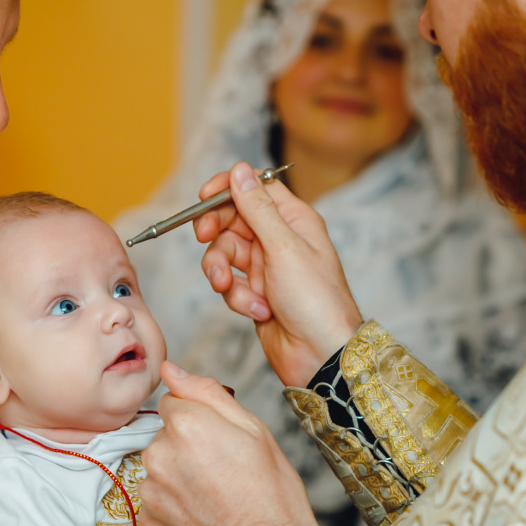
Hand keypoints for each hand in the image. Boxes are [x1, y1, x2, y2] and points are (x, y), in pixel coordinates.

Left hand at [139, 362, 316, 525]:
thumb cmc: (272, 491)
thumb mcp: (253, 429)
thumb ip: (206, 393)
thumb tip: (171, 370)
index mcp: (186, 423)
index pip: (173, 403)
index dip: (199, 419)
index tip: (219, 440)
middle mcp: (160, 452)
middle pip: (165, 436)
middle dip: (187, 447)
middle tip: (223, 471)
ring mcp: (152, 489)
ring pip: (159, 467)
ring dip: (178, 476)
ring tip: (214, 496)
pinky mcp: (149, 519)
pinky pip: (156, 499)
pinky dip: (174, 504)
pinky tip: (202, 514)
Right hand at [192, 162, 362, 386]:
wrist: (321, 355)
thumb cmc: (317, 301)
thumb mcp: (284, 247)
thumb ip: (257, 208)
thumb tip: (239, 170)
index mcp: (294, 219)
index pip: (255, 188)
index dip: (228, 189)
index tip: (204, 197)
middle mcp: (279, 239)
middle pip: (232, 220)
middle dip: (216, 233)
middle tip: (204, 238)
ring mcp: (266, 267)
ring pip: (224, 254)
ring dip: (223, 271)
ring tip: (230, 287)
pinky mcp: (256, 292)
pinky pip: (230, 284)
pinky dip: (238, 297)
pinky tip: (258, 310)